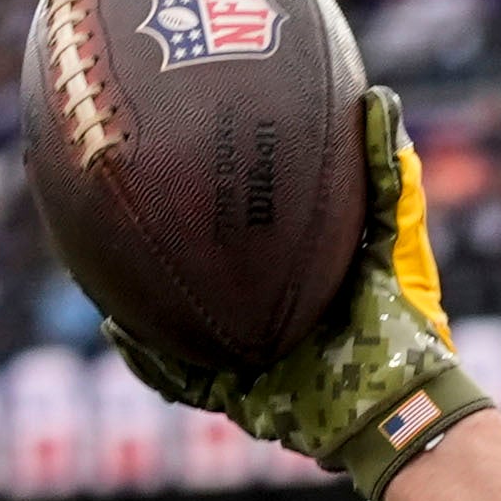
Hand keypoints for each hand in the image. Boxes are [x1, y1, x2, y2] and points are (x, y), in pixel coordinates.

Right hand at [106, 87, 491, 500]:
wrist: (402, 403)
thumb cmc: (407, 320)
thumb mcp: (394, 239)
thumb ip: (387, 176)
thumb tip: (379, 97)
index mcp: (284, 273)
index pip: (234, 228)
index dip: (203, 194)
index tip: (173, 146)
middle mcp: (256, 310)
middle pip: (192, 271)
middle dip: (154, 242)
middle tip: (114, 195)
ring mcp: (240, 354)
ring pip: (172, 323)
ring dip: (136, 298)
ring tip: (93, 261)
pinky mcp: (236, 396)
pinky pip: (176, 377)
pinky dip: (147, 358)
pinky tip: (118, 329)